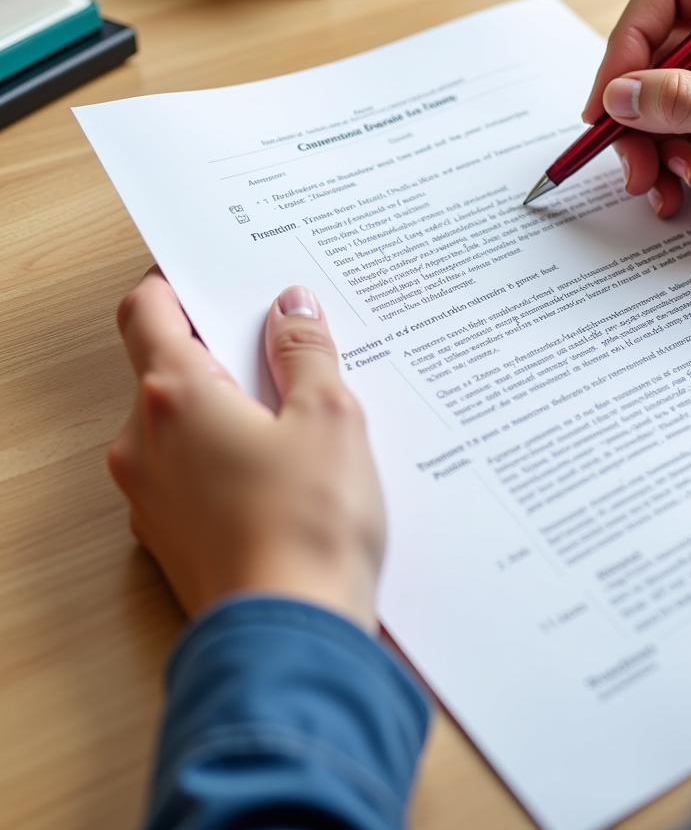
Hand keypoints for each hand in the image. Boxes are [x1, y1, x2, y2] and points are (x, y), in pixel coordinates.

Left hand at [108, 269, 383, 630]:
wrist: (293, 634)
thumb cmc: (311, 524)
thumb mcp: (328, 416)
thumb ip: (305, 352)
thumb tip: (292, 308)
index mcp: (175, 397)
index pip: (146, 311)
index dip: (172, 284)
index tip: (208, 275)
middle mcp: (144, 443)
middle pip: (166, 366)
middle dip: (220, 350)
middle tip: (283, 347)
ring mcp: (150, 495)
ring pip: (180, 423)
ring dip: (227, 406)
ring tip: (298, 417)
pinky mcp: (171, 536)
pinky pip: (190, 472)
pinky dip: (225, 455)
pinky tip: (284, 472)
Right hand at [584, 0, 690, 235]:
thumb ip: (689, 102)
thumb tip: (619, 95)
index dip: (628, 42)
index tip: (608, 101)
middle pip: (653, 55)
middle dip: (639, 116)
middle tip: (636, 166)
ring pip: (659, 102)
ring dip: (656, 150)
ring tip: (673, 185)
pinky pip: (681, 136)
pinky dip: (680, 167)